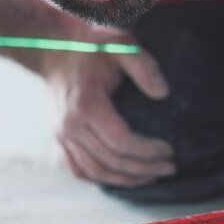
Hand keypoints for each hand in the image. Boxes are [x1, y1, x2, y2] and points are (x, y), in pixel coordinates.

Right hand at [44, 30, 175, 186]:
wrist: (53, 48)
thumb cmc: (91, 45)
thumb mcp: (121, 44)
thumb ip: (144, 66)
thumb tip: (163, 94)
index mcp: (86, 105)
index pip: (121, 143)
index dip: (148, 152)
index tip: (169, 150)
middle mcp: (70, 125)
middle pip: (112, 162)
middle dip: (144, 168)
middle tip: (170, 167)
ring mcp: (62, 134)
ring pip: (96, 172)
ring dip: (126, 179)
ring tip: (152, 176)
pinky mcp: (60, 138)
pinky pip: (80, 170)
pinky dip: (103, 179)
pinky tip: (124, 178)